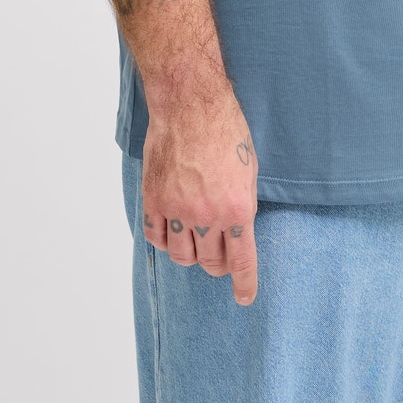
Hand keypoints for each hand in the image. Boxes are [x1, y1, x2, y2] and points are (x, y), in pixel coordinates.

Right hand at [140, 82, 259, 304]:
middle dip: (219, 264)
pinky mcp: (153, 199)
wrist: (190, 104)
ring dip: (192, 253)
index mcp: (237, 209)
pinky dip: (165, 240)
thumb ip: (242, 205)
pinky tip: (172, 230)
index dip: (244, 284)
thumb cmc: (226, 130)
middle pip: (211, 263)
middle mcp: (207, 215)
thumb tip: (237, 232)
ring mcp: (176, 209)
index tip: (244, 297)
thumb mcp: (249, 171)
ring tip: (196, 239)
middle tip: (221, 255)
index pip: (242, 261)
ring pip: (182, 256)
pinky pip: (156, 237)